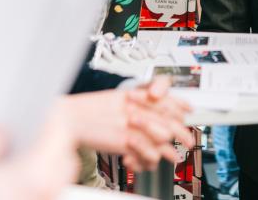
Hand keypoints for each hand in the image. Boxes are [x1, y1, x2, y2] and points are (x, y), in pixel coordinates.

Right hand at [0, 109, 76, 199]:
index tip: (41, 107)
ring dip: (39, 164)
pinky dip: (28, 184)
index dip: (49, 117)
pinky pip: (36, 197)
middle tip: (26, 130)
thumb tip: (1, 134)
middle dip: (48, 141)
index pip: (58, 135)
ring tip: (10, 153)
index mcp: (33, 178)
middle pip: (61, 161)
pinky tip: (3, 177)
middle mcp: (41, 198)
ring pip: (50, 182)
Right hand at [58, 76, 193, 171]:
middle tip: (189, 140)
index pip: (166, 97)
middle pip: (170, 117)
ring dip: (169, 147)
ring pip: (164, 134)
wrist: (68, 119)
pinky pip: (148, 150)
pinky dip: (152, 158)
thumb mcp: (114, 102)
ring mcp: (133, 123)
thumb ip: (134, 105)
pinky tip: (153, 162)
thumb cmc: (88, 112)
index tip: (189, 110)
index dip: (180, 104)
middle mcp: (137, 107)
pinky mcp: (125, 139)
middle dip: (183, 131)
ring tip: (174, 155)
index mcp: (135, 95)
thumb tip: (150, 111)